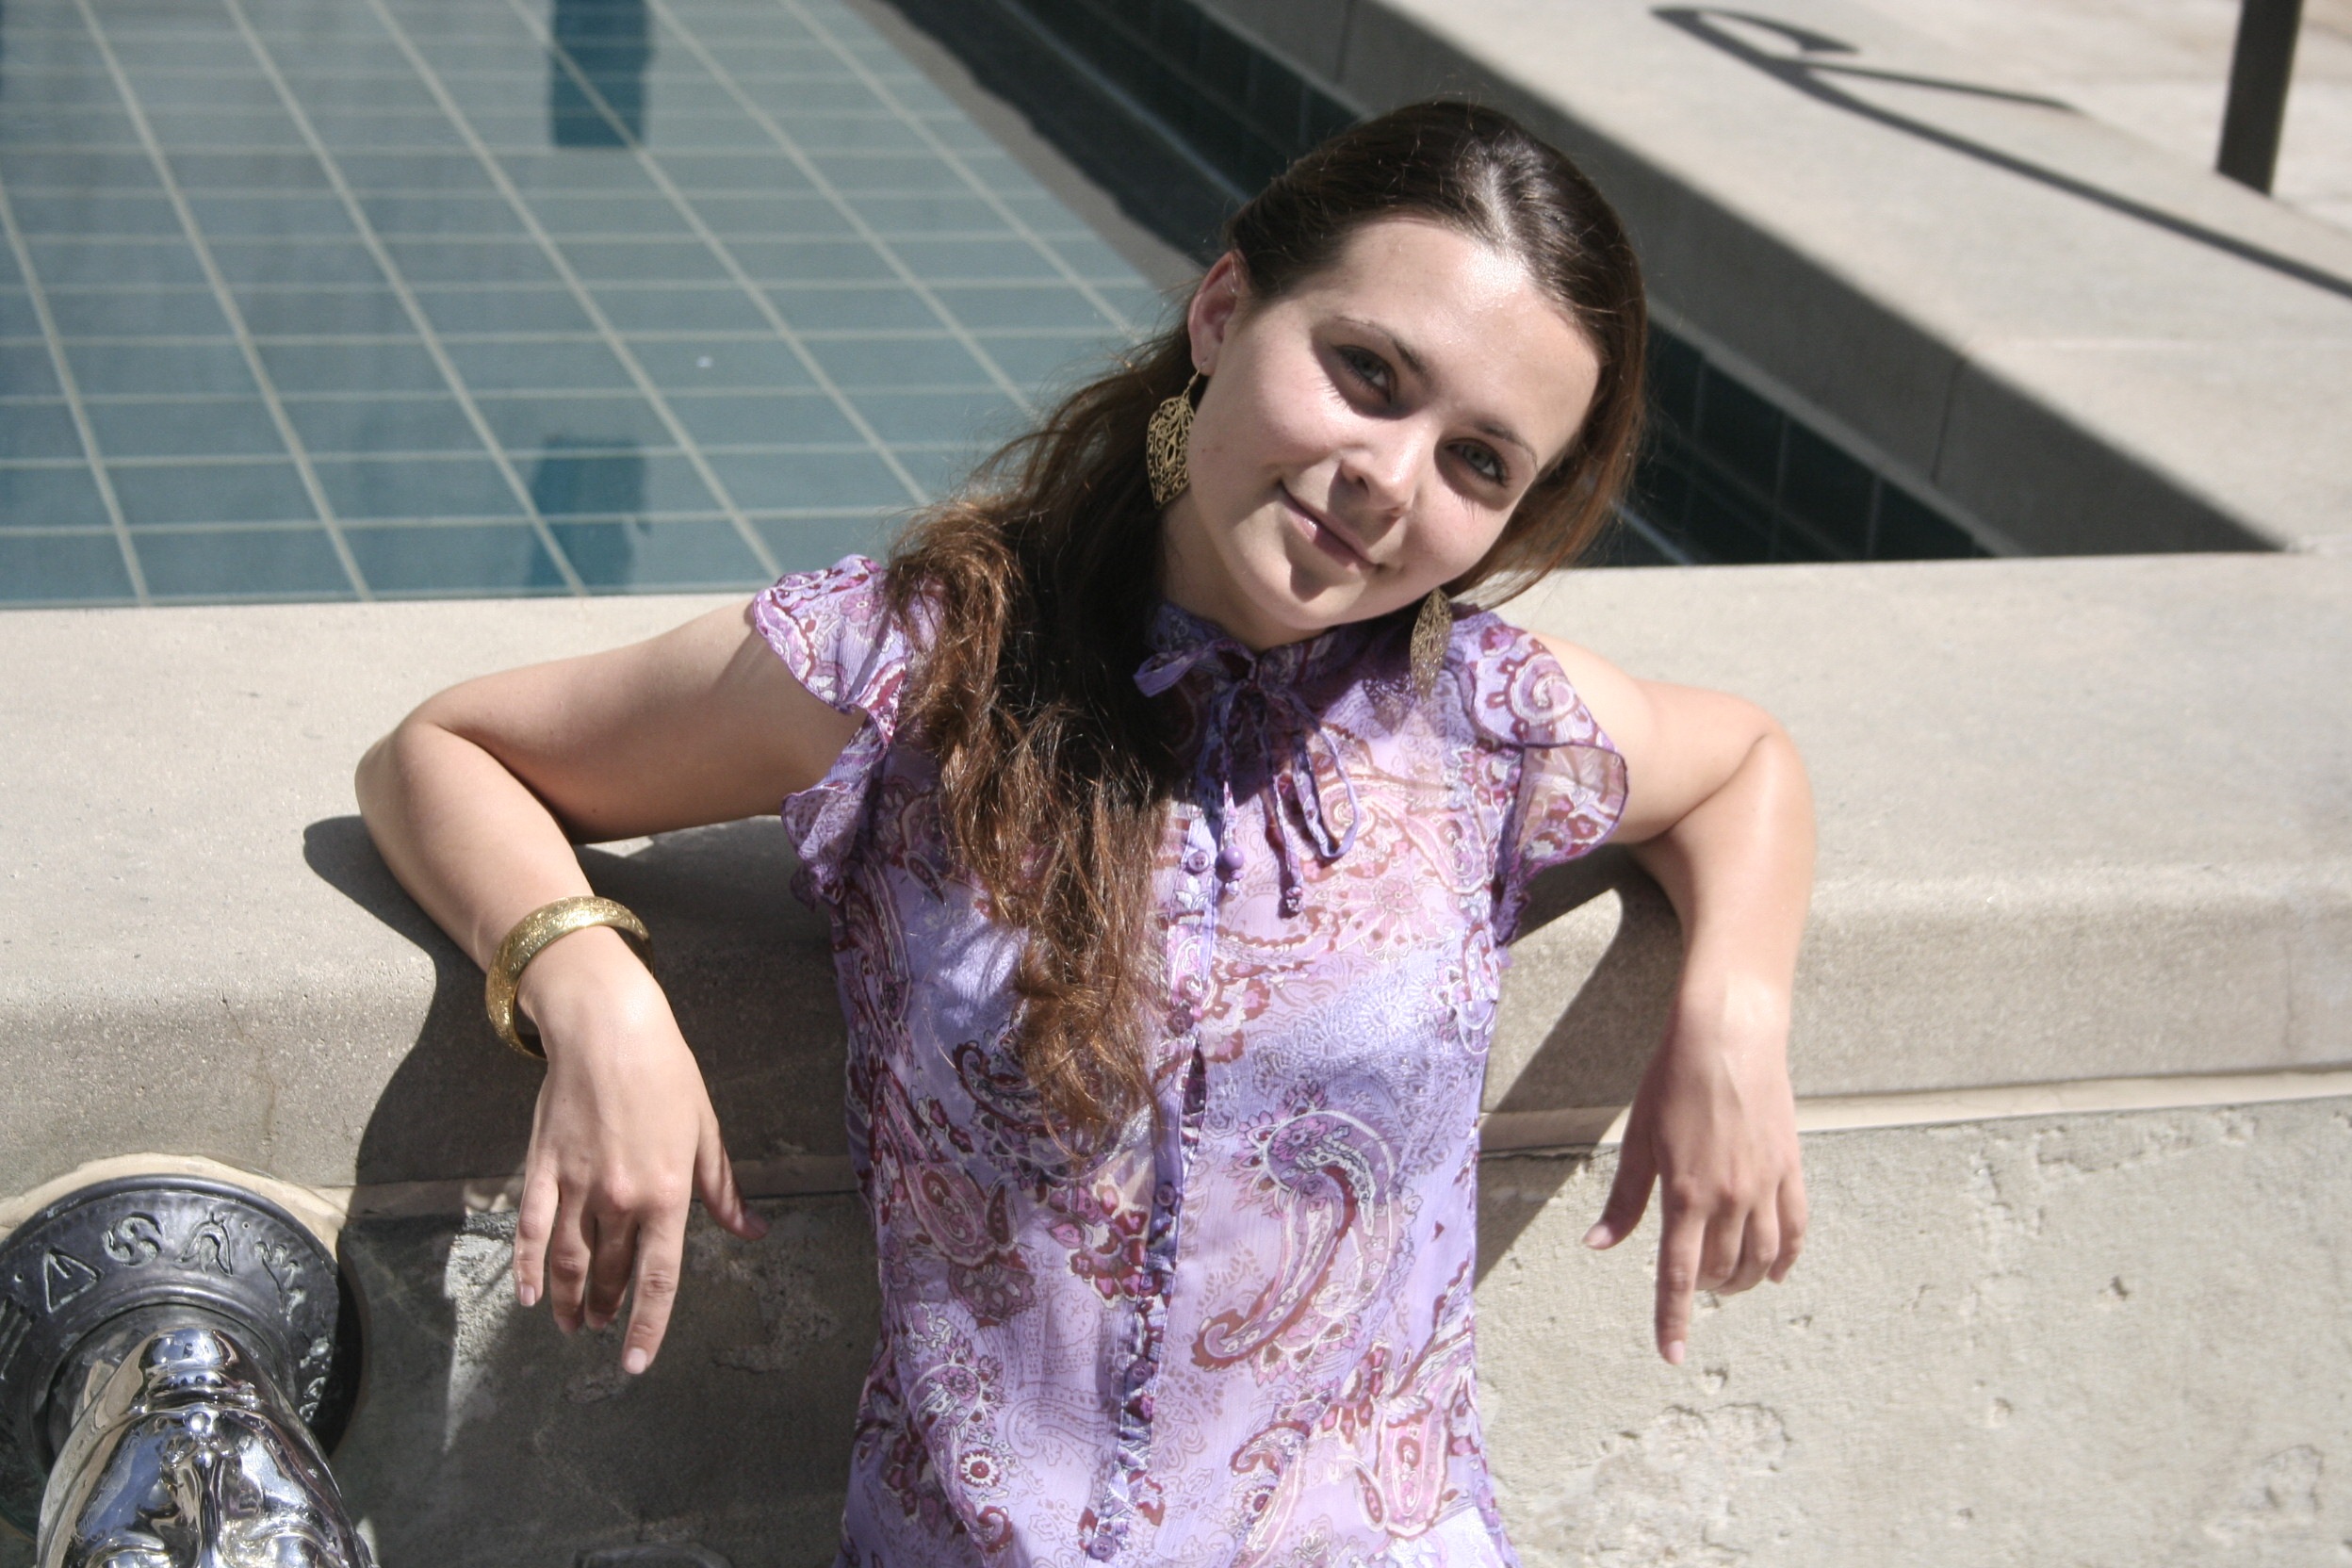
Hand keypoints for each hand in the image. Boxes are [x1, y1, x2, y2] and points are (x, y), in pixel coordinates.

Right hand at [509, 928, 766, 1372]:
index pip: (659, 1278)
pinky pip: (529, 1231)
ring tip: (572, 1323)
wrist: (609, 1030)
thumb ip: (723, 1191)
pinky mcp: (541, 1169)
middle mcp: (620, 1199)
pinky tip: (528, 1294)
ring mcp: (576, 1186)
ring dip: (569, 1300)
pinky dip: (527, 1267)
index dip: (648, 1326)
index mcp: (667, 1194)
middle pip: (612, 1273)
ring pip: (568, 1263)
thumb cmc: (667, 1076)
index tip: (635, 1363)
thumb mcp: (705, 1132)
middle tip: (605, 1326)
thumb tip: (752, 1231)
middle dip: (610, 1307)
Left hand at [1582, 986, 1805, 1364]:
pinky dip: (1787, 1257)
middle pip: (1722, 1270)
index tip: (1671, 1356)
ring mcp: (1766, 1185)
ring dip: (1744, 1280)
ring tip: (1729, 1282)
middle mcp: (1730, 1198)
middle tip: (1693, 1283)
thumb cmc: (1673, 1081)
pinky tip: (1775, 1270)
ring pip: (1762, 1257)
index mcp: (1685, 1194)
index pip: (1678, 1276)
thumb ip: (1624, 1200)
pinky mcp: (1790, 1168)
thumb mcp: (1639, 1139)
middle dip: (1705, 1288)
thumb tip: (1597, 1245)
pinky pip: (1796, 1227)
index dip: (1672, 1319)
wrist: (1729, 1035)